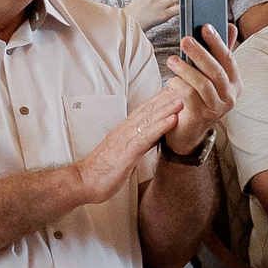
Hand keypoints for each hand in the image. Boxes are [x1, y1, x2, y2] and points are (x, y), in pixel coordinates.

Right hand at [69, 87, 184, 206]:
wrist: (84, 181)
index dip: (160, 99)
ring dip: (167, 108)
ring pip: (150, 119)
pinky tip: (173, 119)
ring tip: (183, 98)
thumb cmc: (102, 170)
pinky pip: (147, 136)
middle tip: (183, 86)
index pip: (144, 109)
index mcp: (124, 130)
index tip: (174, 90)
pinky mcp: (128, 151)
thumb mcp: (123, 153)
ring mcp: (126, 138)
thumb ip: (136, 143)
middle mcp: (125, 130)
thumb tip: (149, 140)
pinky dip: (161, 126)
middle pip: (149, 109)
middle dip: (166, 98)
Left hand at [164, 24, 240, 149]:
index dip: (218, 42)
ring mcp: (217, 108)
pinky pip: (189, 96)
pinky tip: (171, 81)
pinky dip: (179, 85)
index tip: (205, 27)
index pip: (228, 59)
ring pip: (203, 84)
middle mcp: (230, 96)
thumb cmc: (197, 97)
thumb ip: (219, 54)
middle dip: (200, 53)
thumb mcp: (209, 75)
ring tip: (171, 60)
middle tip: (184, 39)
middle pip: (216, 71)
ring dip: (186, 69)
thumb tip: (231, 26)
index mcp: (235, 83)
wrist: (187, 130)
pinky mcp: (201, 117)